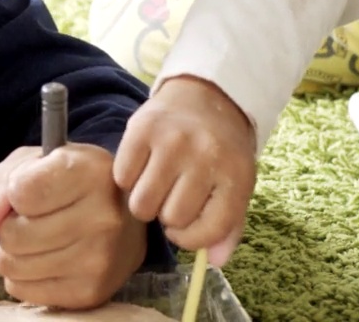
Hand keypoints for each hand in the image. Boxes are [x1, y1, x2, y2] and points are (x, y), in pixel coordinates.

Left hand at [0, 145, 146, 309]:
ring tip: (36, 239)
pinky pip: (22, 290)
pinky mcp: (90, 292)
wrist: (125, 220)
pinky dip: (22, 276)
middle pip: (12, 234)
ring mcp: (98, 259)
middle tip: (30, 219)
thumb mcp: (35, 163)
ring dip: (12, 252)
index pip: (20, 192)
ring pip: (12, 265)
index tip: (29, 190)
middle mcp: (101, 217)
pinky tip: (44, 259)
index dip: (13, 192)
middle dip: (8, 226)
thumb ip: (1, 184)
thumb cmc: (72, 183)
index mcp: (89, 172)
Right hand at [113, 75, 256, 266]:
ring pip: (142, 204)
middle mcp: (205, 156)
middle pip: (170, 218)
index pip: (209, 230)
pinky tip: (141, 167)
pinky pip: (122, 177)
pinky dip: (127, 179)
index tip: (185, 228)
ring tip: (154, 185)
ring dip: (145, 201)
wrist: (205, 96)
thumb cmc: (220, 151)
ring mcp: (171, 141)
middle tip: (170, 197)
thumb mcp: (236, 186)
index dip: (191, 239)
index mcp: (235, 175)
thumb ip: (228, 226)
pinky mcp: (141, 129)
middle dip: (167, 215)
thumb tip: (213, 262)